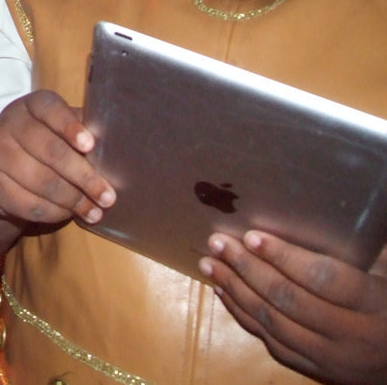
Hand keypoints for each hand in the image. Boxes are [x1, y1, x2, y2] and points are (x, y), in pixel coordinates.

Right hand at [0, 89, 114, 227]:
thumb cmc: (44, 141)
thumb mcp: (60, 127)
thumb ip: (84, 131)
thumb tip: (117, 145)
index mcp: (32, 105)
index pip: (50, 109)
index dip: (69, 126)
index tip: (90, 145)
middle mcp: (9, 125)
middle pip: (50, 151)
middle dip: (84, 176)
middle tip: (108, 196)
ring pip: (42, 182)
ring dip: (73, 200)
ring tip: (96, 211)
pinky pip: (29, 203)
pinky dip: (55, 212)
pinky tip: (70, 214)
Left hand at [200, 232, 386, 382]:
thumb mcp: (384, 275)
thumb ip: (353, 253)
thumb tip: (310, 211)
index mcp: (374, 305)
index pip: (325, 280)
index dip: (286, 257)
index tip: (252, 235)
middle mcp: (351, 336)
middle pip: (289, 300)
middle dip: (248, 269)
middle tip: (219, 242)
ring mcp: (331, 359)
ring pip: (274, 324)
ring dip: (236, 290)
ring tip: (210, 263)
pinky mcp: (315, 371)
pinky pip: (272, 343)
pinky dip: (244, 315)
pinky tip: (224, 292)